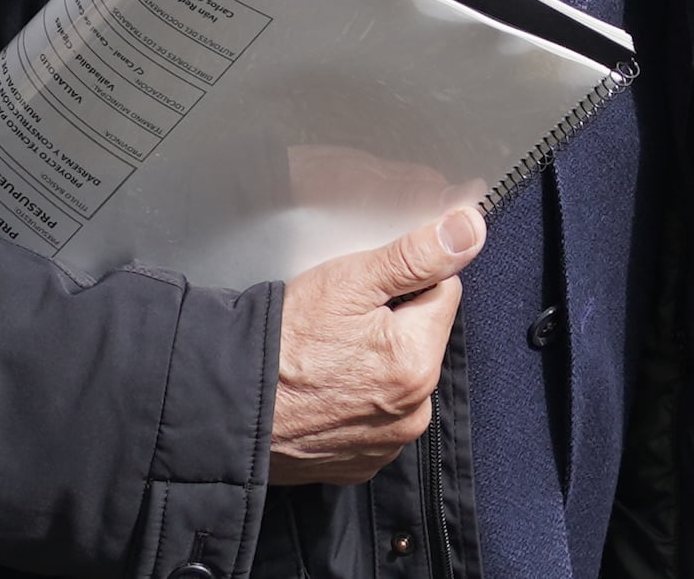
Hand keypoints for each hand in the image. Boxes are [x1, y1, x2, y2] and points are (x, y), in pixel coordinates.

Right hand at [269, 203, 479, 482]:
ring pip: (399, 380)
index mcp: (417, 363)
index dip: (405, 281)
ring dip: (375, 364)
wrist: (224, 406)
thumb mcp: (350, 281)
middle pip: (422, 339)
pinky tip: (323, 389)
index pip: (443, 294)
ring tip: (326, 357)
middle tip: (338, 324)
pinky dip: (355, 401)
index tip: (366, 290)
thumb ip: (418, 254)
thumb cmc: (280, 343)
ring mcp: (385, 444)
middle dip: (392, 323)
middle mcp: (412, 413)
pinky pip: (374, 419)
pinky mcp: (359, 463)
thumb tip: (470, 230)